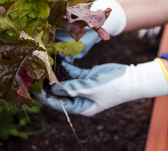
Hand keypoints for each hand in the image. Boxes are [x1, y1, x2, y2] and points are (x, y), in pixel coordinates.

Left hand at [37, 59, 167, 115]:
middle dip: (48, 85)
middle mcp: (80, 98)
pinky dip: (64, 68)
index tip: (35, 91)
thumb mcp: (93, 89)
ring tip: (42, 67)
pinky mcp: (86, 77)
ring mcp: (83, 87)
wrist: (132, 78)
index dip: (46, 98)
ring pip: (64, 82)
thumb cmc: (115, 87)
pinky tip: (55, 61)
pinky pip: (72, 73)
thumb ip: (74, 88)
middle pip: (59, 93)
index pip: (59, 105)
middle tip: (35, 76)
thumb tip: (56, 89)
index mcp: (82, 107)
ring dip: (55, 75)